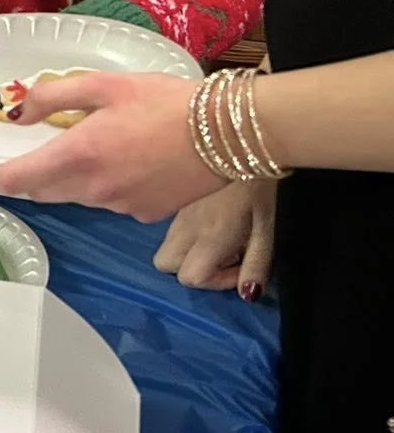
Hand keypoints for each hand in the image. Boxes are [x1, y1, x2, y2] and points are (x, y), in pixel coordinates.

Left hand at [0, 70, 223, 219]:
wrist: (229, 132)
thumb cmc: (165, 101)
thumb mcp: (104, 84)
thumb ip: (52, 96)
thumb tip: (16, 113)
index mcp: (77, 155)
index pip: (14, 180)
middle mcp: (92, 189)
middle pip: (41, 192)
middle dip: (27, 175)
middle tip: (29, 151)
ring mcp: (119, 206)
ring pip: (74, 197)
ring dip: (67, 179)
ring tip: (90, 146)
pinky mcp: (144, 215)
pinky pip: (108, 202)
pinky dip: (102, 185)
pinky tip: (125, 160)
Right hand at [154, 179, 275, 299]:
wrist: (240, 138)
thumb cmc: (260, 187)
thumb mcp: (268, 227)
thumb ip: (257, 263)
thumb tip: (247, 294)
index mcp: (208, 237)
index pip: (190, 278)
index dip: (215, 281)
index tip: (238, 265)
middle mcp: (184, 228)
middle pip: (164, 265)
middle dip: (191, 267)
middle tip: (222, 254)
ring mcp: (175, 211)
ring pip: (165, 245)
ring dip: (188, 251)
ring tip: (217, 237)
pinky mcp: (175, 199)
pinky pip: (170, 227)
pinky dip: (187, 234)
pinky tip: (210, 220)